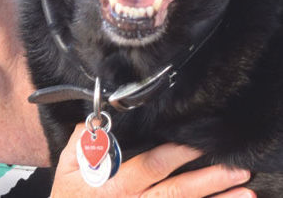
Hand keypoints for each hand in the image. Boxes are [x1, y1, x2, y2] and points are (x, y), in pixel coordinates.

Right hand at [51, 123, 254, 196]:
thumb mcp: (66, 168)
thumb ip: (83, 143)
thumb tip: (99, 122)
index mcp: (115, 185)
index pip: (150, 166)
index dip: (175, 154)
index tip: (197, 144)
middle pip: (176, 192)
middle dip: (209, 180)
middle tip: (238, 170)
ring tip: (245, 194)